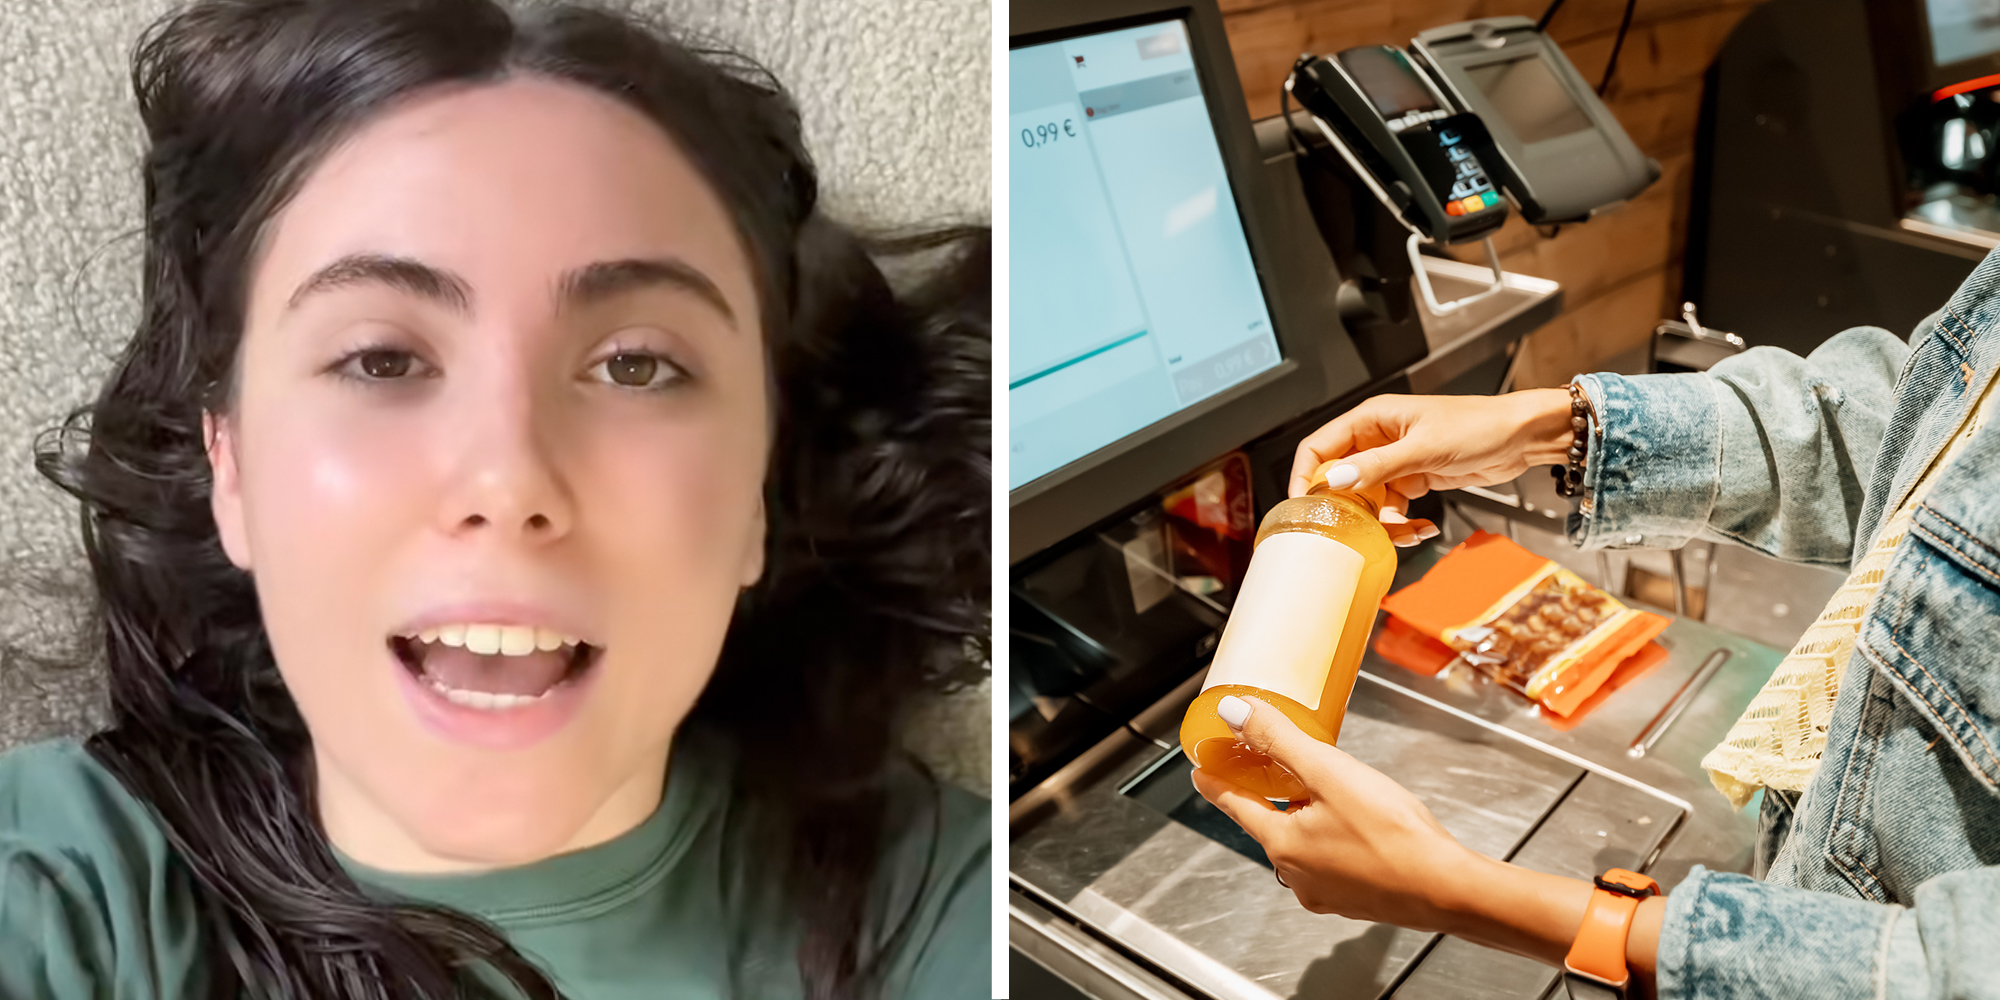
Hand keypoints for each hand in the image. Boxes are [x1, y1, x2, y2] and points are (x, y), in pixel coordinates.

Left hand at [1190, 696, 1480, 929]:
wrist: (1448, 889)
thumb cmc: (1393, 835)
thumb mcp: (1329, 773)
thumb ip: (1279, 740)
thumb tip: (1235, 713)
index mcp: (1283, 845)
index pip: (1235, 805)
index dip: (1217, 782)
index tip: (1202, 771)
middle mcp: (1298, 875)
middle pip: (1270, 823)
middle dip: (1271, 794)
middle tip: (1274, 767)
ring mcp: (1327, 892)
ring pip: (1302, 842)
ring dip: (1306, 815)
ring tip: (1329, 790)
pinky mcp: (1356, 898)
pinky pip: (1331, 859)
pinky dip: (1333, 837)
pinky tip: (1359, 824)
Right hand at [1290, 390, 1577, 530]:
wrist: (1521, 438)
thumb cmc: (1478, 426)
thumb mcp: (1423, 449)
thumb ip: (1377, 466)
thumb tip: (1334, 479)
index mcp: (1371, 419)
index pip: (1319, 447)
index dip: (1307, 477)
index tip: (1306, 507)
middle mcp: (1377, 439)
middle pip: (1340, 480)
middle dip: (1350, 510)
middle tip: (1360, 531)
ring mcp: (1395, 462)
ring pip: (1367, 500)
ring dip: (1381, 523)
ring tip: (1404, 532)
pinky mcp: (1413, 479)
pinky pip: (1392, 508)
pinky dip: (1402, 523)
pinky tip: (1421, 527)